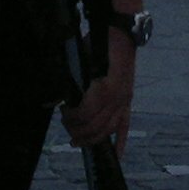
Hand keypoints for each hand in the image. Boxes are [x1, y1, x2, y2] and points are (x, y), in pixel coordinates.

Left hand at [63, 31, 133, 150]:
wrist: (122, 34)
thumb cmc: (99, 43)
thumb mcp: (81, 59)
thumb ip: (72, 79)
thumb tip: (59, 98)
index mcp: (104, 89)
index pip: (85, 114)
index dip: (72, 117)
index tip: (63, 110)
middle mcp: (116, 100)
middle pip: (95, 126)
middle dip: (77, 129)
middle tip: (66, 124)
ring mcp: (124, 102)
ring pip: (107, 130)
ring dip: (91, 138)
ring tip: (78, 140)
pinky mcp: (128, 102)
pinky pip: (125, 126)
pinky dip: (120, 142)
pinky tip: (116, 155)